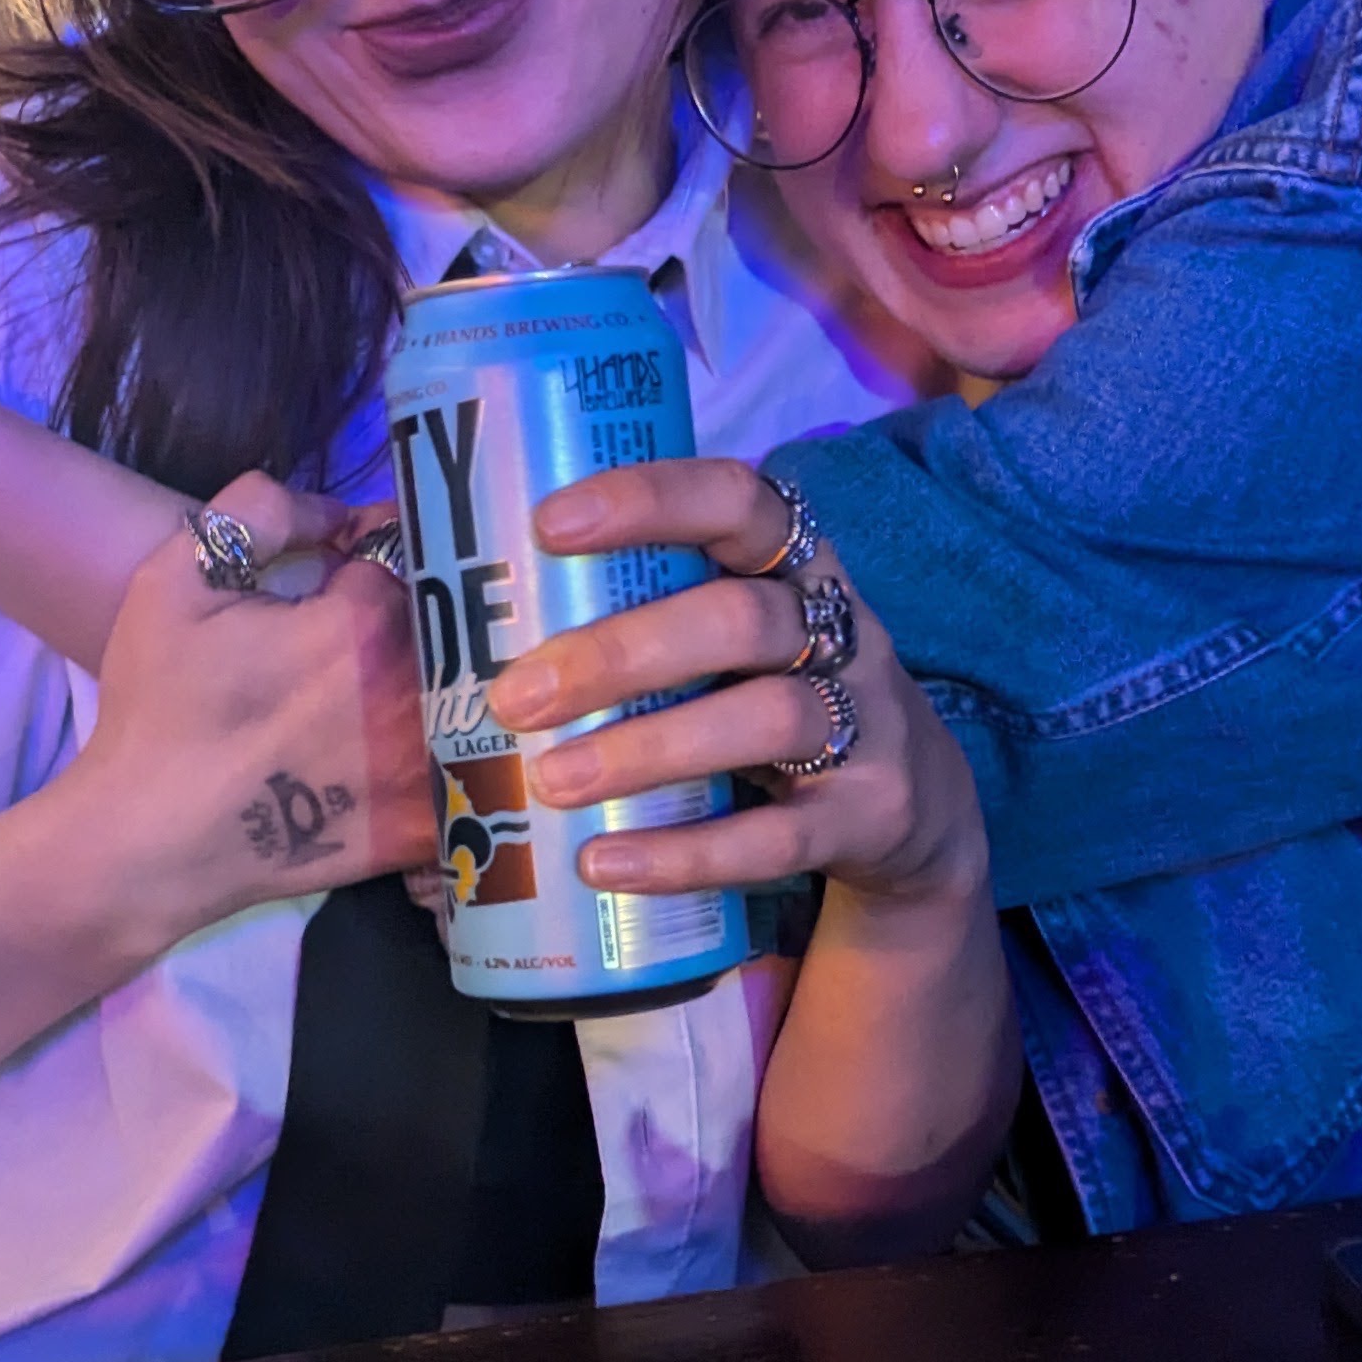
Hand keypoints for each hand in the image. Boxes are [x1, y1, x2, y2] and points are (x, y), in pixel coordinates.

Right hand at [63, 473, 438, 953]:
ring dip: (459, 685)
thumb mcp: (178, 578)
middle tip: (378, 638)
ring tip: (416, 691)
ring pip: (477, 697)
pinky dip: (465, 761)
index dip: (383, 561)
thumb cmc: (157, 709)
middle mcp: (415, 690)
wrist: (150, 841)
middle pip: (454, 628)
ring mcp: (428, 765)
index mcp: (365, 622)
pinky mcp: (426, 827)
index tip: (357, 576)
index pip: (409, 558)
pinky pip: (473, 777)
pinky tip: (434, 756)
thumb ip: (260, 512)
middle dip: (429, 619)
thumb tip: (337, 512)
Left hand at [484, 458, 986, 913]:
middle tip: (516, 698)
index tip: (549, 524)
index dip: (649, 501)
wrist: (911, 813)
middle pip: (741, 619)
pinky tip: (606, 862)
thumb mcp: (733, 642)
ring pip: (765, 719)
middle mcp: (842, 631)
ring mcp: (869, 724)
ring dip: (647, 750)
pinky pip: (780, 837)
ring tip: (552, 783)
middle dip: (620, 653)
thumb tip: (450, 609)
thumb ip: (643, 612)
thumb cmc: (773, 699)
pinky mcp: (871, 816)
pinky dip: (688, 852)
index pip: (736, 499)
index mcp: (795, 565)